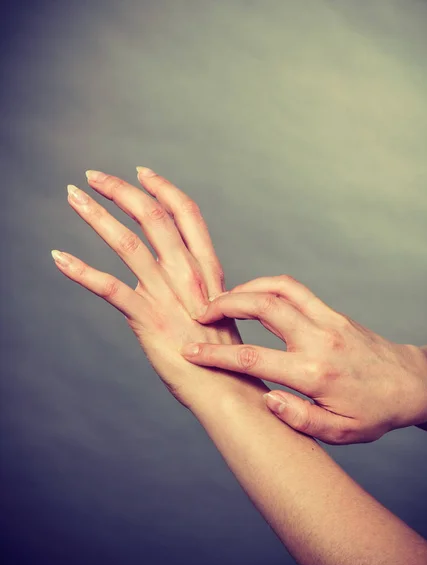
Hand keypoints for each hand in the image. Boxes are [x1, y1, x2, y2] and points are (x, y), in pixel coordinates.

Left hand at [52, 167, 267, 409]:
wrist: (226, 389)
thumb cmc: (223, 354)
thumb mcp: (217, 310)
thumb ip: (191, 289)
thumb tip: (162, 280)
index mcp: (206, 269)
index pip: (186, 214)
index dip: (163, 188)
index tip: (141, 172)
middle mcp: (187, 275)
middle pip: (152, 217)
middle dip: (120, 191)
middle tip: (92, 176)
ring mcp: (167, 296)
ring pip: (128, 244)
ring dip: (96, 216)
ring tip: (73, 198)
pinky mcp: (148, 320)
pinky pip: (109, 288)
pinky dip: (81, 271)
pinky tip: (59, 257)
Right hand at [180, 275, 426, 442]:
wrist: (410, 384)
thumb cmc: (374, 412)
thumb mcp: (341, 431)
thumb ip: (300, 419)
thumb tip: (266, 398)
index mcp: (314, 374)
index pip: (253, 359)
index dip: (215, 355)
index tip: (190, 351)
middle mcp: (318, 340)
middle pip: (263, 307)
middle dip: (223, 306)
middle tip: (199, 314)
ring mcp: (326, 321)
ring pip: (278, 290)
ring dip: (243, 290)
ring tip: (220, 301)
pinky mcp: (331, 312)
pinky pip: (294, 289)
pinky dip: (266, 287)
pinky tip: (252, 296)